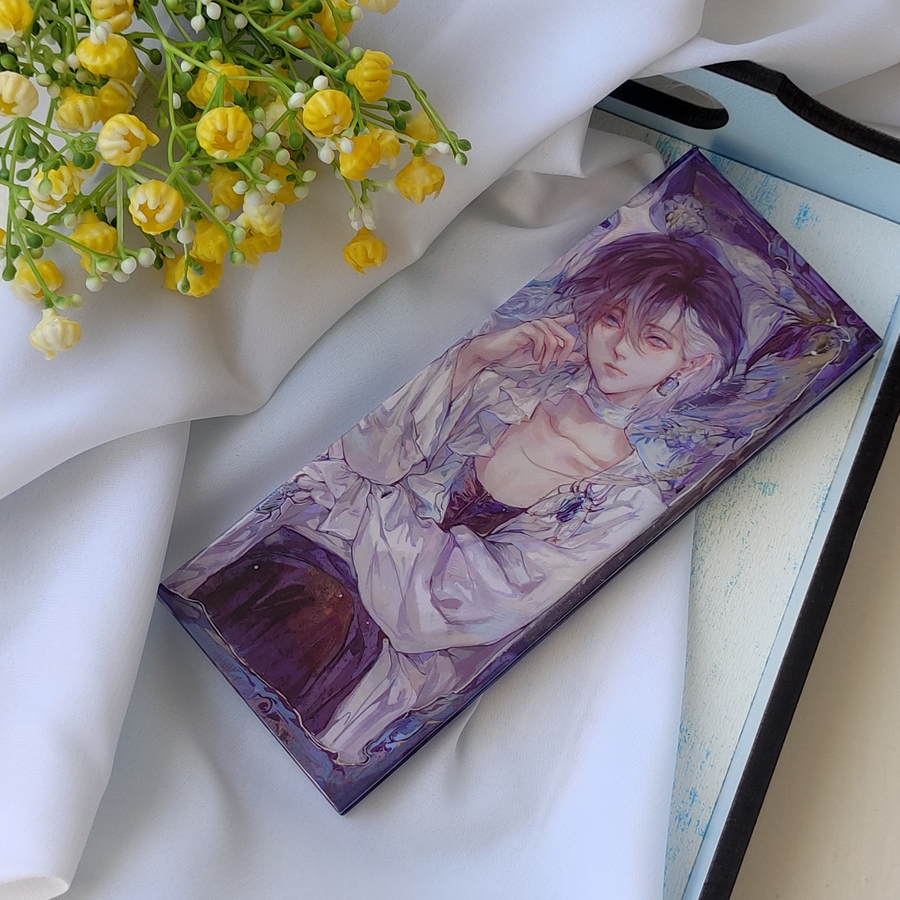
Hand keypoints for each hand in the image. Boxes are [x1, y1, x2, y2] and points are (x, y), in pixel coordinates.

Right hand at [451, 314, 584, 397]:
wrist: (492, 353)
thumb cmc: (514, 354)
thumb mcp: (542, 358)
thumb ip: (561, 357)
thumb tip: (581, 358)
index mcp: (548, 328)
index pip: (567, 321)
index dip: (575, 328)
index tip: (577, 340)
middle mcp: (543, 323)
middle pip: (568, 336)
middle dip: (565, 355)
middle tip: (557, 366)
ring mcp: (534, 325)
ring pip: (554, 340)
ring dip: (549, 358)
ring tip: (541, 367)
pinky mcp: (525, 329)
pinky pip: (541, 339)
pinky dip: (539, 352)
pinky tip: (533, 358)